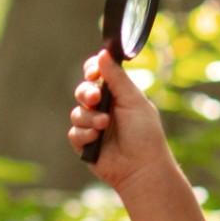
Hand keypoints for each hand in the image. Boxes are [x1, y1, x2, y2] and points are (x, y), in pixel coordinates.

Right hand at [69, 48, 174, 190]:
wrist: (142, 168)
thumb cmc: (145, 134)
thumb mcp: (133, 100)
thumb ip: (117, 77)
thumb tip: (103, 53)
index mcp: (117, 94)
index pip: (97, 75)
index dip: (92, 71)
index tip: (95, 73)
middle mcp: (103, 108)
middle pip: (82, 91)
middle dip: (86, 93)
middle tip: (95, 99)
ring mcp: (93, 126)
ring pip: (76, 113)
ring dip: (89, 118)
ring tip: (104, 125)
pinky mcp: (85, 144)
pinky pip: (74, 132)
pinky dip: (85, 134)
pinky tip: (97, 139)